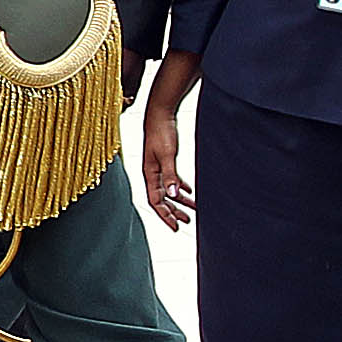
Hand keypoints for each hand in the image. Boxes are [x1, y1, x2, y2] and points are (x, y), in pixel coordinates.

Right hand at [141, 102, 193, 229]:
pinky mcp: (164, 161)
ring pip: (168, 190)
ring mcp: (158, 168)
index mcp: (149, 174)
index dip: (165, 215)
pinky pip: (172, 180)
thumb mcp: (167, 155)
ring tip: (192, 210)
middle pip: (162, 199)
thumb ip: (170, 174)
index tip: (175, 226)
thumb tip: (174, 194)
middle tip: (185, 222)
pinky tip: (189, 190)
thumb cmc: (160, 132)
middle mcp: (152, 174)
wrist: (159, 115)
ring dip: (179, 201)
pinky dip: (180, 187)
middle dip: (173, 212)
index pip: (155, 201)